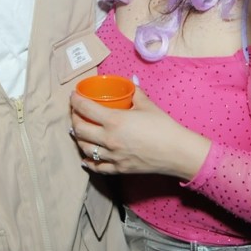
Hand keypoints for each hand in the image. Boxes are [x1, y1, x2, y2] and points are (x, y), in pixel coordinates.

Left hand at [70, 87, 210, 179]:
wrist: (176, 152)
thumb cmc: (163, 126)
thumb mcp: (147, 105)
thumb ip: (136, 92)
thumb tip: (131, 82)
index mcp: (114, 120)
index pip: (85, 108)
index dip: (75, 100)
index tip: (73, 95)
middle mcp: (108, 139)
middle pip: (79, 129)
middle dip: (73, 118)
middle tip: (75, 112)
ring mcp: (112, 156)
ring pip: (85, 148)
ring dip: (78, 138)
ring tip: (79, 131)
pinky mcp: (118, 168)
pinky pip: (97, 167)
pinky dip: (88, 161)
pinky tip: (86, 157)